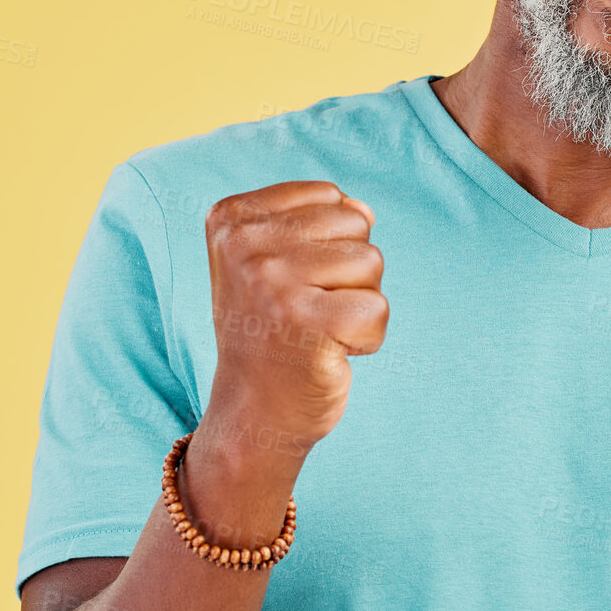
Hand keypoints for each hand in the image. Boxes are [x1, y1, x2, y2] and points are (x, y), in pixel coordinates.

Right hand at [200, 180, 387, 452]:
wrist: (253, 414)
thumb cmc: (274, 330)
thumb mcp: (278, 260)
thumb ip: (318, 220)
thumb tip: (365, 209)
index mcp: (232, 217)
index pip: (330, 196)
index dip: (328, 244)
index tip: (291, 283)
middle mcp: (244, 244)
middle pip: (356, 223)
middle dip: (349, 271)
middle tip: (308, 310)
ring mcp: (272, 282)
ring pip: (372, 262)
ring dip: (359, 303)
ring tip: (318, 329)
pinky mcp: (306, 322)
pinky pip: (379, 308)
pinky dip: (367, 339)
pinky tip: (329, 352)